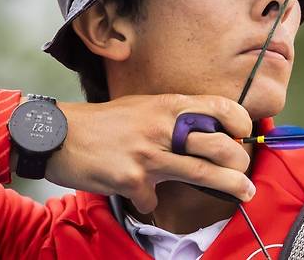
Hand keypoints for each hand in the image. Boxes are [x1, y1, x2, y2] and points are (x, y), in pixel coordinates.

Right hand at [43, 94, 254, 213]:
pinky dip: (149, 198)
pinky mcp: (133, 180)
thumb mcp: (142, 107)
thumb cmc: (104, 122)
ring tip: (245, 192)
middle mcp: (163, 127)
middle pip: (218, 146)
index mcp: (167, 105)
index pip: (219, 107)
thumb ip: (173, 118)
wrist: (58, 134)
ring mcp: (149, 155)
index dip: (240, 121)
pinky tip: (136, 189)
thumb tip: (205, 133)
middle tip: (245, 171)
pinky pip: (154, 198)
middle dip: (240, 162)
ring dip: (231, 186)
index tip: (245, 133)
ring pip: (202, 173)